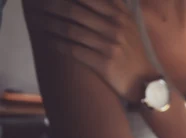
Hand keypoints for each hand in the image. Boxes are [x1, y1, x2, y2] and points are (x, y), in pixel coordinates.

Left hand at [24, 0, 158, 101]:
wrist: (145, 82)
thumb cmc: (133, 52)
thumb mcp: (130, 24)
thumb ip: (114, 7)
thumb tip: (89, 0)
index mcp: (121, 15)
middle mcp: (116, 28)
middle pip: (75, 11)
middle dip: (53, 6)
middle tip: (39, 5)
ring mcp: (110, 46)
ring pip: (71, 30)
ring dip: (51, 24)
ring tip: (39, 21)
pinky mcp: (104, 64)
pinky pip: (74, 50)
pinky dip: (58, 45)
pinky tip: (49, 41)